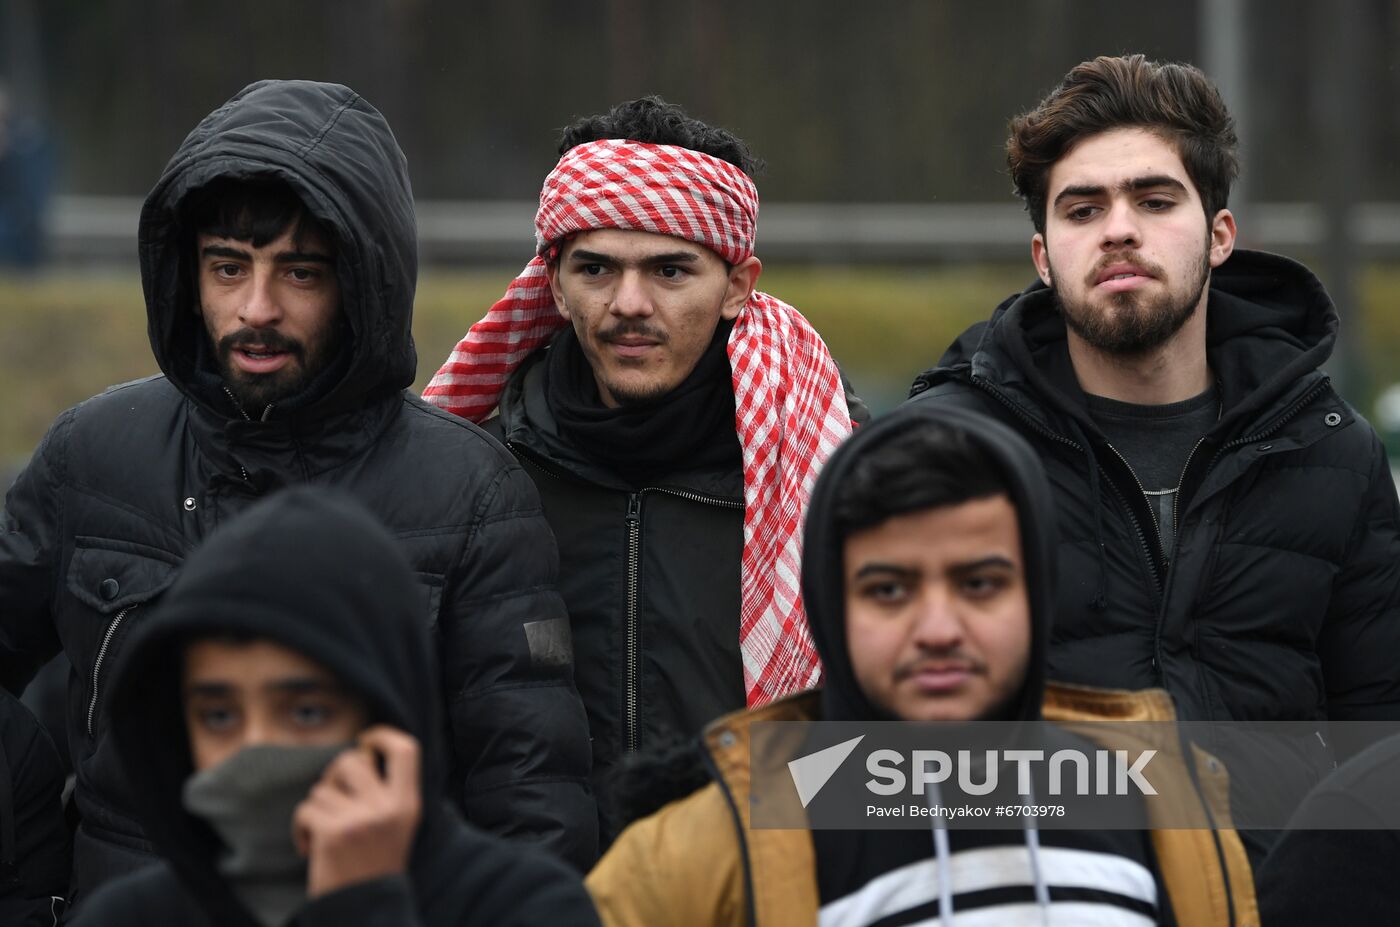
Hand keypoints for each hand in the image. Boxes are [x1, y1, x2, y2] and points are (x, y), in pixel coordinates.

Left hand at [292, 725, 422, 897]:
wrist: (364, 909)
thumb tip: (360, 753)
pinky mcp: (333, 833)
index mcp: (407, 804)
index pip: (406, 750)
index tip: (366, 739)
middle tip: (332, 796)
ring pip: (322, 789)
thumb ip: (386, 793)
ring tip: (322, 834)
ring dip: (316, 808)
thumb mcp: (397, 827)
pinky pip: (305, 810)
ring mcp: (360, 820)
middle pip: (352, 761)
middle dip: (334, 774)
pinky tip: (307, 848)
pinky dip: (300, 828)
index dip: (383, 735)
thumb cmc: (375, 866)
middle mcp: (387, 808)